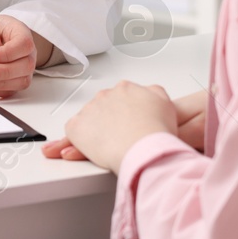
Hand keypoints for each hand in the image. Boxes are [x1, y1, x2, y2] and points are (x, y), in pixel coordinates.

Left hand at [0, 14, 51, 96]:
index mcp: (22, 32)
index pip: (23, 44)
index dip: (7, 54)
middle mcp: (27, 52)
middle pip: (26, 65)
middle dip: (3, 72)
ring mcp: (24, 67)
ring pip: (21, 81)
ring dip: (0, 84)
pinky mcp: (16, 80)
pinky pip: (11, 91)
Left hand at [43, 87, 207, 161]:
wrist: (145, 146)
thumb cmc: (156, 130)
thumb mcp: (165, 103)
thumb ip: (153, 94)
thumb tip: (148, 94)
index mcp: (126, 88)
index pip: (119, 98)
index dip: (122, 114)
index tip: (126, 125)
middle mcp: (105, 96)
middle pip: (102, 108)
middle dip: (108, 122)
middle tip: (117, 139)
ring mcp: (89, 110)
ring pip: (87, 120)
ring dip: (93, 132)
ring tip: (104, 148)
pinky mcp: (77, 127)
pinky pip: (72, 133)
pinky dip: (75, 141)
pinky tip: (84, 150)